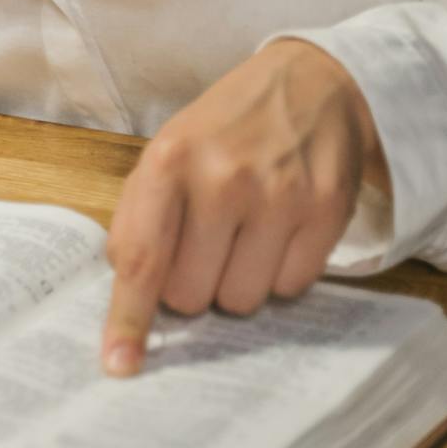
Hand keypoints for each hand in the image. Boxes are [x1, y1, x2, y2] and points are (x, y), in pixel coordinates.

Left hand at [101, 40, 388, 375]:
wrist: (312, 83)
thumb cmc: (225, 130)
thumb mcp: (166, 153)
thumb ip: (139, 219)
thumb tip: (130, 294)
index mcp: (169, 162)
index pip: (143, 260)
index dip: (129, 319)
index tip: (120, 364)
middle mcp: (223, 179)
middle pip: (191, 295)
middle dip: (192, 284)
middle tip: (205, 244)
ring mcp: (280, 196)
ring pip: (241, 300)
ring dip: (236, 281)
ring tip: (245, 233)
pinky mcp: (326, 210)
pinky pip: (291, 288)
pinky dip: (280, 272)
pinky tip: (280, 230)